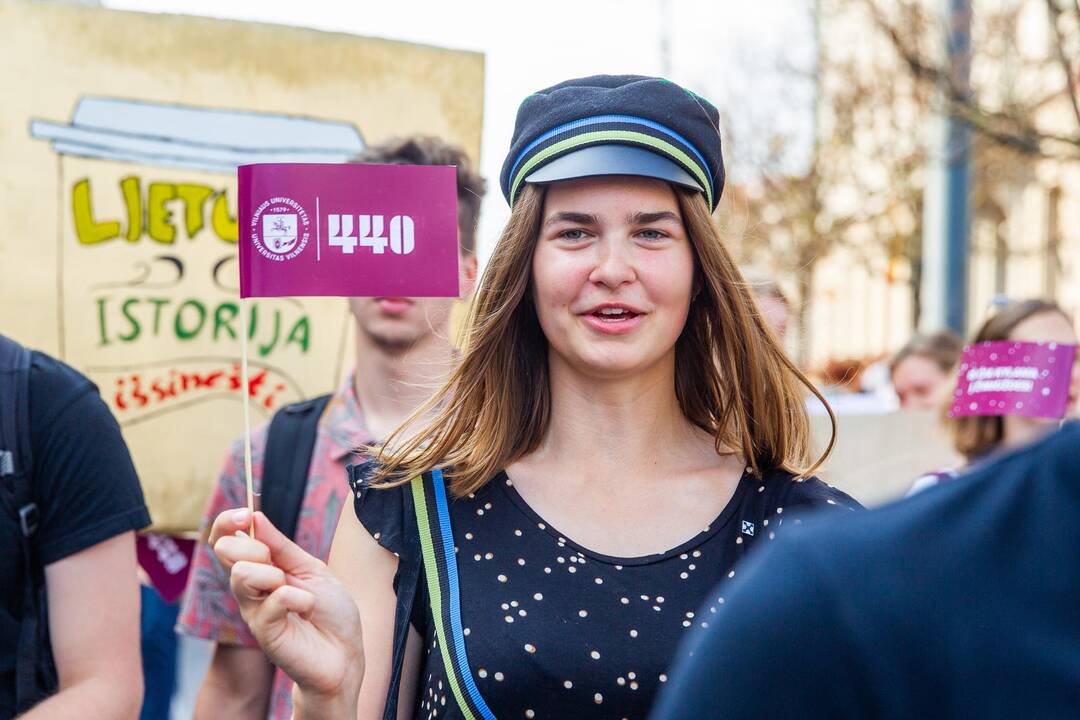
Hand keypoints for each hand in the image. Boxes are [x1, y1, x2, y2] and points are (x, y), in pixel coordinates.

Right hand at [209, 509, 363, 701]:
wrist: (345, 652)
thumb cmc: (329, 611)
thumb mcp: (310, 568)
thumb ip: (281, 546)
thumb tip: (254, 517)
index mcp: (259, 568)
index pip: (224, 539)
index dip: (226, 522)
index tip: (245, 513)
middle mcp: (249, 589)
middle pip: (226, 551)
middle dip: (255, 547)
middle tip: (281, 568)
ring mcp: (254, 611)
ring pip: (242, 574)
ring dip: (275, 575)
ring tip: (298, 592)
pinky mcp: (264, 633)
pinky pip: (275, 600)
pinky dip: (299, 599)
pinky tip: (307, 608)